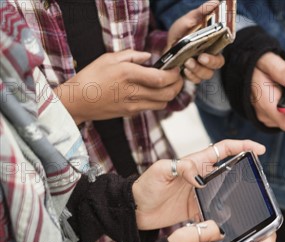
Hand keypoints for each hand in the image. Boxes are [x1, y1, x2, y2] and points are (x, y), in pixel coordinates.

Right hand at [55, 50, 183, 123]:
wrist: (76, 101)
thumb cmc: (90, 77)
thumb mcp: (108, 58)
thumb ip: (132, 55)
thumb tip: (148, 56)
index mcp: (128, 74)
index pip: (162, 78)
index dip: (174, 75)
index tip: (176, 69)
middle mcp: (133, 91)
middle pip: (168, 93)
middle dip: (178, 86)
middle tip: (178, 78)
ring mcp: (133, 105)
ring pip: (163, 103)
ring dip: (169, 95)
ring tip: (168, 86)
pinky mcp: (131, 113)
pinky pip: (151, 108)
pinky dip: (157, 101)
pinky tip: (153, 93)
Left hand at [132, 139, 265, 229]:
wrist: (135, 211)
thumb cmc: (144, 187)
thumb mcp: (160, 171)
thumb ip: (180, 168)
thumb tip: (198, 176)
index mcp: (195, 163)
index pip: (223, 149)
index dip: (242, 146)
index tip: (258, 149)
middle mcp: (201, 176)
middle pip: (230, 168)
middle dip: (247, 169)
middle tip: (260, 176)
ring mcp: (201, 193)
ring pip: (226, 189)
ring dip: (238, 193)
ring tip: (252, 199)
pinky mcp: (197, 209)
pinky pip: (216, 209)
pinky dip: (225, 213)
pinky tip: (232, 219)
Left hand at [166, 0, 224, 83]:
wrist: (165, 48)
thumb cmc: (179, 35)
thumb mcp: (187, 20)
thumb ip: (201, 12)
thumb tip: (215, 2)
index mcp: (211, 46)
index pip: (221, 52)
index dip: (217, 55)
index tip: (206, 53)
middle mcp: (208, 59)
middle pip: (217, 65)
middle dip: (209, 63)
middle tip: (200, 58)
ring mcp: (201, 68)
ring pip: (206, 75)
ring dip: (198, 70)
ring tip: (187, 62)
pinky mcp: (192, 76)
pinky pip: (196, 81)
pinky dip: (190, 76)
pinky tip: (184, 70)